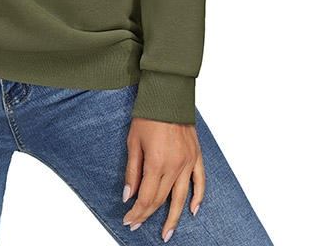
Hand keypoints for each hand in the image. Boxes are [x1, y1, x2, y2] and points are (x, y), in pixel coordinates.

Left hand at [122, 117, 204, 240]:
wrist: (167, 96)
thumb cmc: (148, 115)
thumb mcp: (133, 142)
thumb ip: (132, 171)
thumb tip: (128, 195)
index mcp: (156, 163)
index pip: (146, 197)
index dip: (137, 212)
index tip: (128, 220)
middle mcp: (174, 166)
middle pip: (161, 199)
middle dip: (148, 215)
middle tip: (138, 225)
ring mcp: (187, 162)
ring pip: (181, 197)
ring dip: (174, 218)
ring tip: (167, 233)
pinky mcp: (196, 156)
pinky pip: (200, 182)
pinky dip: (198, 198)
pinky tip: (193, 211)